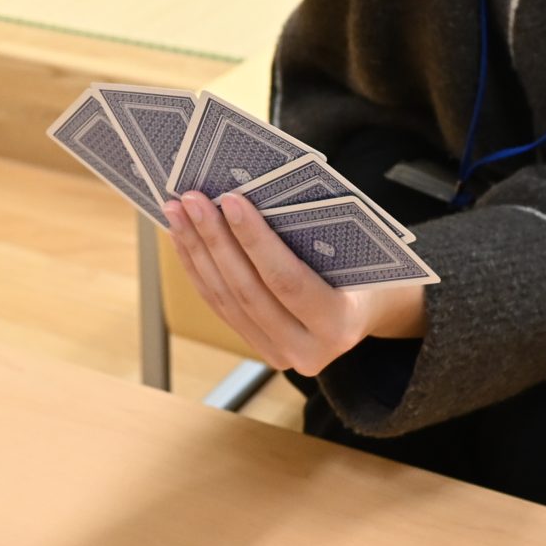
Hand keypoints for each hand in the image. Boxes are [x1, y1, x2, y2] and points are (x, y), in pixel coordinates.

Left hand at [164, 190, 425, 377]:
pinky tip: (182, 237)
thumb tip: (251, 191)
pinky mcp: (259, 347)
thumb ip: (314, 233)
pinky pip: (220, 306)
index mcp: (339, 325)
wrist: (368, 310)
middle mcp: (308, 351)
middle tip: (192, 199)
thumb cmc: (366, 267)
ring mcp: (280, 355)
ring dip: (197, 251)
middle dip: (215, 240)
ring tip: (177, 211)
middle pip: (248, 291)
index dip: (255, 240)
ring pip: (226, 300)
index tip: (230, 199)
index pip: (287, 281)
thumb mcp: (356, 252)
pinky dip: (198, 268)